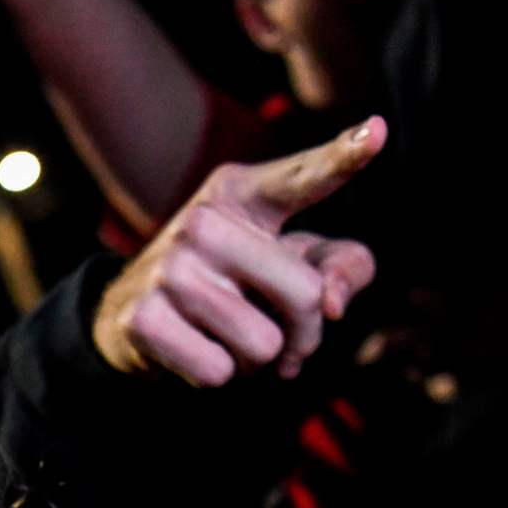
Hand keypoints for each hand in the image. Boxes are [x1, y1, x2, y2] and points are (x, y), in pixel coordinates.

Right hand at [92, 118, 385, 385]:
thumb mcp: (291, 264)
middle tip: (278, 331)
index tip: (378, 132)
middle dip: (304, 333)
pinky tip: (194, 348)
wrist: (129, 311)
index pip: (301, 178)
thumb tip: (331, 304)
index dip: (343, 157)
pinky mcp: (143, 318)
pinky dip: (216, 375)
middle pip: (307, 297)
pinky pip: (219, 372)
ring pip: (263, 345)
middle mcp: (204, 221)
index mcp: (243, 193)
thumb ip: (342, 268)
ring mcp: (170, 268)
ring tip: (227, 335)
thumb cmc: (232, 284)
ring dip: (256, 360)